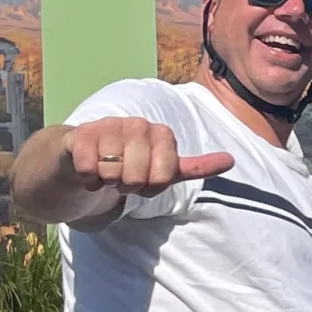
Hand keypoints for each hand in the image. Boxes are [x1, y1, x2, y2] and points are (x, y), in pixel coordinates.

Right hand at [67, 119, 230, 197]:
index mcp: (163, 134)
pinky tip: (88, 170)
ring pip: (112, 174)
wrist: (85, 157)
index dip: (152, 187)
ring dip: (106, 182)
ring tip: (106, 171)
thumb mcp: (165, 168)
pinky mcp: (80, 134)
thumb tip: (231, 160)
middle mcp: (138, 125)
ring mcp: (109, 126)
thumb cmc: (130, 164)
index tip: (146, 179)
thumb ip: (197, 166)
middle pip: (137, 178)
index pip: (164, 178)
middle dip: (128, 186)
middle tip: (123, 176)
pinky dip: (87, 178)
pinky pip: (88, 169)